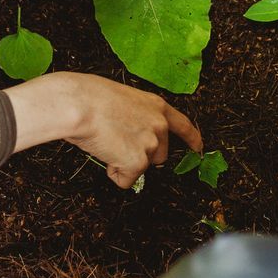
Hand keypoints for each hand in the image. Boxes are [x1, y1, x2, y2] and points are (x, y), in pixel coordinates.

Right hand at [6, 73, 202, 187]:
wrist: (78, 105)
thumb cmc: (89, 96)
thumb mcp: (121, 98)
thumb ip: (135, 115)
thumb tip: (128, 132)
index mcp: (156, 106)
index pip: (183, 125)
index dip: (192, 139)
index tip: (199, 148)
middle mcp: (160, 125)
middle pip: (160, 155)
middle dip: (140, 155)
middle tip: (116, 143)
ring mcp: (151, 144)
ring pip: (142, 167)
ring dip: (125, 163)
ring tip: (106, 144)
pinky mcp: (138, 162)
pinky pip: (127, 180)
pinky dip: (115, 174)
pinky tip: (104, 155)